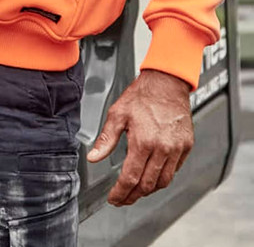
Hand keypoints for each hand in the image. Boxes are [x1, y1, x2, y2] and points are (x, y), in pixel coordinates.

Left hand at [86, 69, 193, 206]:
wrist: (167, 82)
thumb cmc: (142, 95)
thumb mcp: (117, 114)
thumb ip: (106, 139)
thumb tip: (93, 157)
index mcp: (143, 142)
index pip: (130, 178)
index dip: (120, 192)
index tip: (114, 198)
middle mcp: (162, 149)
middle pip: (147, 185)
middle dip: (133, 196)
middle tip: (123, 198)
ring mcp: (176, 149)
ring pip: (163, 182)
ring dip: (148, 190)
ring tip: (136, 191)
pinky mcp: (186, 146)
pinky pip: (175, 171)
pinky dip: (163, 178)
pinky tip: (153, 176)